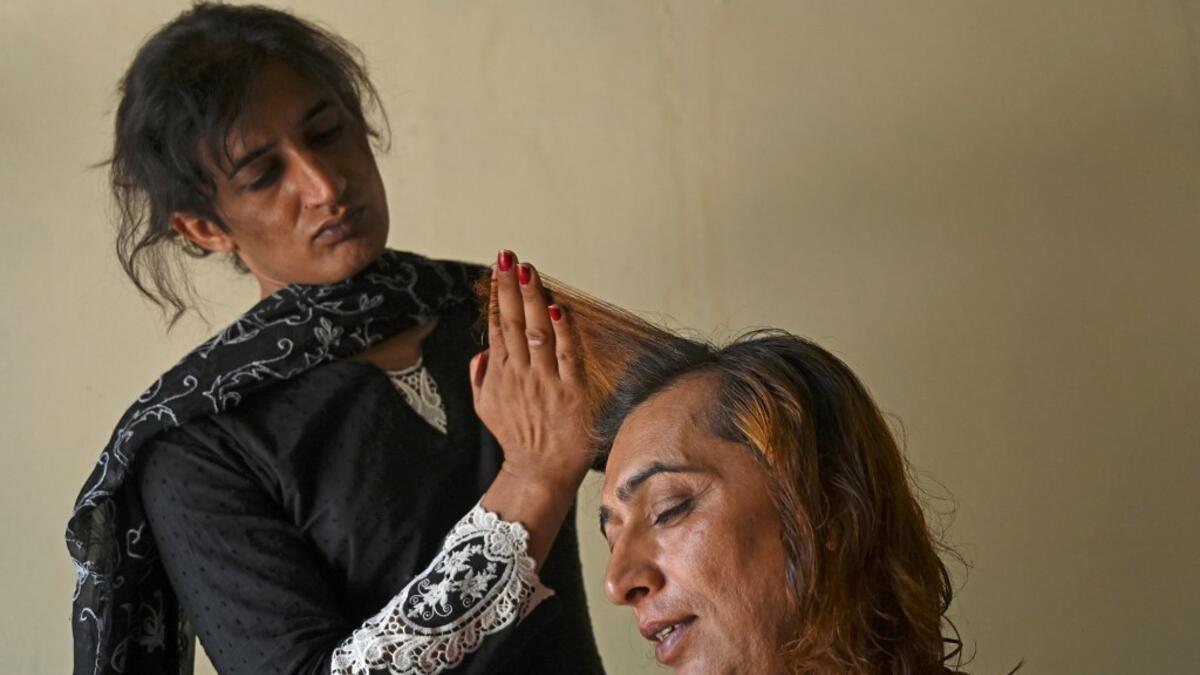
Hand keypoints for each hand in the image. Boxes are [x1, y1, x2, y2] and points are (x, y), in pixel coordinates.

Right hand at [470, 250, 592, 497]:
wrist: (539, 472)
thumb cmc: (517, 438)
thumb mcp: (486, 408)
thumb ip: (480, 376)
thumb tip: (481, 349)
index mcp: (500, 373)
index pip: (498, 325)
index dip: (497, 295)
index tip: (497, 269)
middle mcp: (520, 374)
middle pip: (513, 321)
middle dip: (510, 286)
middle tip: (507, 257)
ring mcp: (546, 382)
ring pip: (536, 332)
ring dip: (532, 299)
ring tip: (527, 270)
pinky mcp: (571, 392)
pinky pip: (567, 356)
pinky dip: (562, 332)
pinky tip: (557, 309)